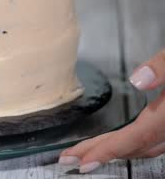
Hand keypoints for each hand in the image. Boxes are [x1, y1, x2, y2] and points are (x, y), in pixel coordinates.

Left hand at [58, 50, 164, 172]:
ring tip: (89, 152)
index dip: (107, 151)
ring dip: (118, 150)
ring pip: (149, 147)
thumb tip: (139, 80)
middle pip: (137, 146)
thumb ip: (164, 66)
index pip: (136, 137)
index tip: (80, 161)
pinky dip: (137, 144)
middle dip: (102, 153)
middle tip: (70, 160)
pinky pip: (158, 141)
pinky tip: (125, 141)